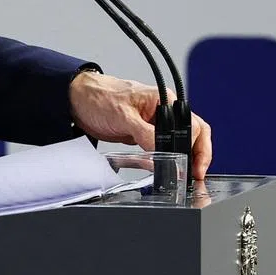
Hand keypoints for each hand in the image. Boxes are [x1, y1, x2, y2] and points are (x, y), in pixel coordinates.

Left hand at [68, 71, 213, 179]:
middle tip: (194, 175)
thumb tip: (164, 151)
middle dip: (197, 155)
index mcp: (165, 101)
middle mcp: (163, 111)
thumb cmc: (100, 97)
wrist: (78, 101)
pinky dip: (167, 160)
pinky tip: (166, 170)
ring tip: (186, 176)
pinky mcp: (144, 134)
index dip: (197, 147)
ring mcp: (154, 124)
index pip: (193, 125)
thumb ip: (146, 133)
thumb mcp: (124, 116)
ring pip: (179, 143)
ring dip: (184, 158)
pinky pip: (162, 148)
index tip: (192, 166)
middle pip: (192, 134)